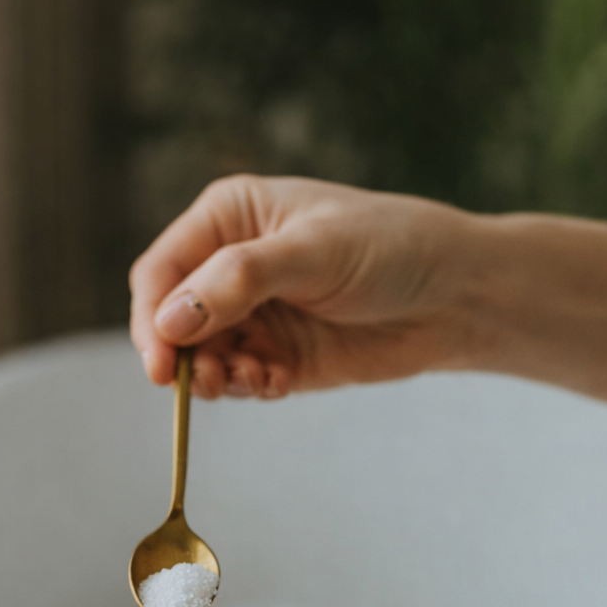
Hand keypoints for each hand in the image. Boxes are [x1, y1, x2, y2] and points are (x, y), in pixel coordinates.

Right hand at [129, 175, 481, 399]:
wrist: (452, 294)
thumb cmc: (389, 247)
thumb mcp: (313, 253)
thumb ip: (239, 282)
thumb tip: (173, 322)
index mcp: (227, 219)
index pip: (162, 272)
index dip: (153, 318)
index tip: (160, 363)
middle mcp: (228, 266)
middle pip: (173, 322)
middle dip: (185, 357)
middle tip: (210, 383)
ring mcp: (252, 315)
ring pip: (203, 358)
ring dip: (218, 379)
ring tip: (257, 379)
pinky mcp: (277, 355)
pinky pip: (240, 381)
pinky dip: (249, 388)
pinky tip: (279, 381)